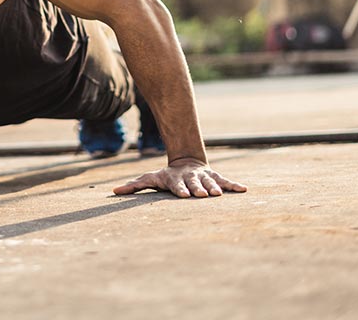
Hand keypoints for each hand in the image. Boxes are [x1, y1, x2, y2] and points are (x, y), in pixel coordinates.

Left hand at [113, 157, 246, 198]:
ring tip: (219, 195)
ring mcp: (204, 177)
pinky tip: (244, 190)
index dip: (180, 189)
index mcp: (176, 179)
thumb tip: (113, 191)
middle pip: (194, 183)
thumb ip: (134, 185)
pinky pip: (226, 181)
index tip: (183, 195)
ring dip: (215, 188)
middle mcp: (191, 177)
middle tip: (202, 195)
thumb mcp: (150, 178)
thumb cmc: (166, 176)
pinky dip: (234, 185)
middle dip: (198, 189)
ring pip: (210, 182)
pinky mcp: (215, 177)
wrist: (186, 161)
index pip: (177, 184)